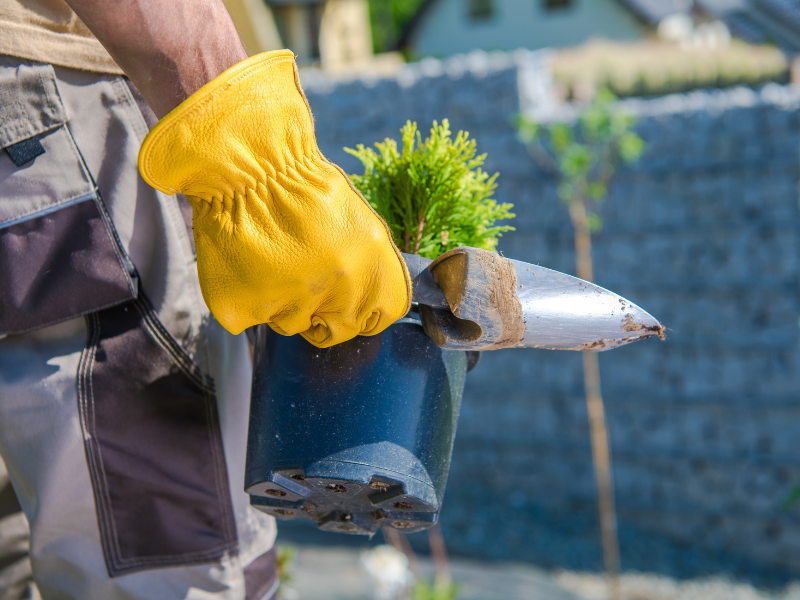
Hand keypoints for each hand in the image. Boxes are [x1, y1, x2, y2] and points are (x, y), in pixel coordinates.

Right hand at [138, 51, 410, 346]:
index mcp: (372, 266)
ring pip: (291, 325)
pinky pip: (250, 318)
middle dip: (322, 312)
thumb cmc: (302, 188)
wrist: (247, 164)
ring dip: (282, 303)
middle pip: (338, 330)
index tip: (348, 304)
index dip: (363, 311)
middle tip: (302, 278)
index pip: (382, 315)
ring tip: (270, 259)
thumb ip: (366, 268)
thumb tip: (368, 301)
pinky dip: (245, 298)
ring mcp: (290, 302)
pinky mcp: (246, 308)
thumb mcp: (356, 222)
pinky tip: (246, 263)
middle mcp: (337, 289)